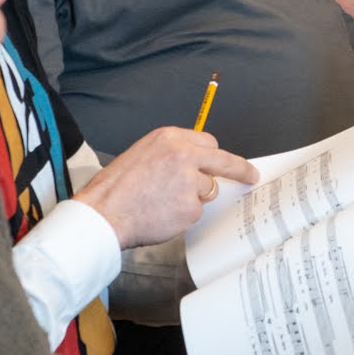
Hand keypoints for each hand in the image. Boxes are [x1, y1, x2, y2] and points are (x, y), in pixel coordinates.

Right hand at [73, 127, 258, 249]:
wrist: (102, 214)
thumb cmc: (115, 188)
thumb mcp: (142, 154)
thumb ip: (171, 155)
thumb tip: (195, 164)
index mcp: (169, 138)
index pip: (208, 142)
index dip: (215, 156)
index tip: (228, 161)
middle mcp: (183, 155)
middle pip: (223, 161)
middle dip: (240, 169)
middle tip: (250, 176)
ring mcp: (189, 181)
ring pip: (207, 190)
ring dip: (193, 198)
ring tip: (162, 202)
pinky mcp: (190, 207)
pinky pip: (195, 212)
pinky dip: (182, 216)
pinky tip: (162, 215)